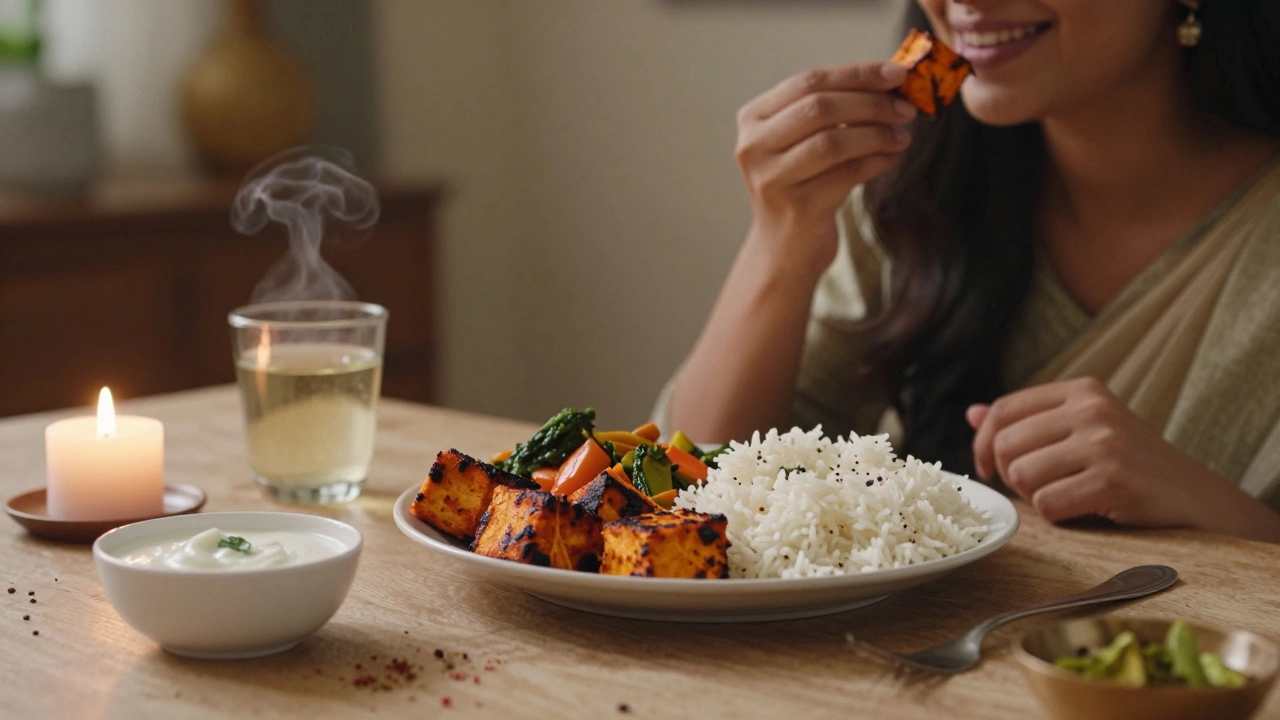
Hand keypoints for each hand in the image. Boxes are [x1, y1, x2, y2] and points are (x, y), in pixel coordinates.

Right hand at [734, 62, 915, 278]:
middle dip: (871, 103)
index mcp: (753, 118)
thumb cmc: (803, 184)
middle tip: (906, 108)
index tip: (897, 73)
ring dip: (877, 133)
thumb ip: (835, 108)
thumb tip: (891, 79)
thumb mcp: (805, 140)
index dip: (857, 73)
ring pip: (833, 141)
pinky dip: (877, 161)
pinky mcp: (797, 207)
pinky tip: (893, 157)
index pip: (809, 81)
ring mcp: (772, 178)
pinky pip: (847, 173)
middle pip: (819, 108)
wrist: (785, 247)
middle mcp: (754, 146)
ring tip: (903, 135)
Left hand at [966, 377, 1239, 529]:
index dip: (984, 444)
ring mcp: (1104, 442)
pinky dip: (1056, 517)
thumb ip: (1027, 422)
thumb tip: (971, 413)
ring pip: (1022, 475)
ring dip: (1033, 497)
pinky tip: (1082, 510)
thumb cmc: (1130, 466)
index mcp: (1082, 391)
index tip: (990, 468)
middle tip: (1035, 488)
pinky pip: (1047, 504)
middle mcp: (1093, 409)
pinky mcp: (1113, 479)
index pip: (1003, 410)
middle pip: (1007, 444)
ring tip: (1064, 496)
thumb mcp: (1081, 431)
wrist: (1194, 498)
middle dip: (1010, 475)